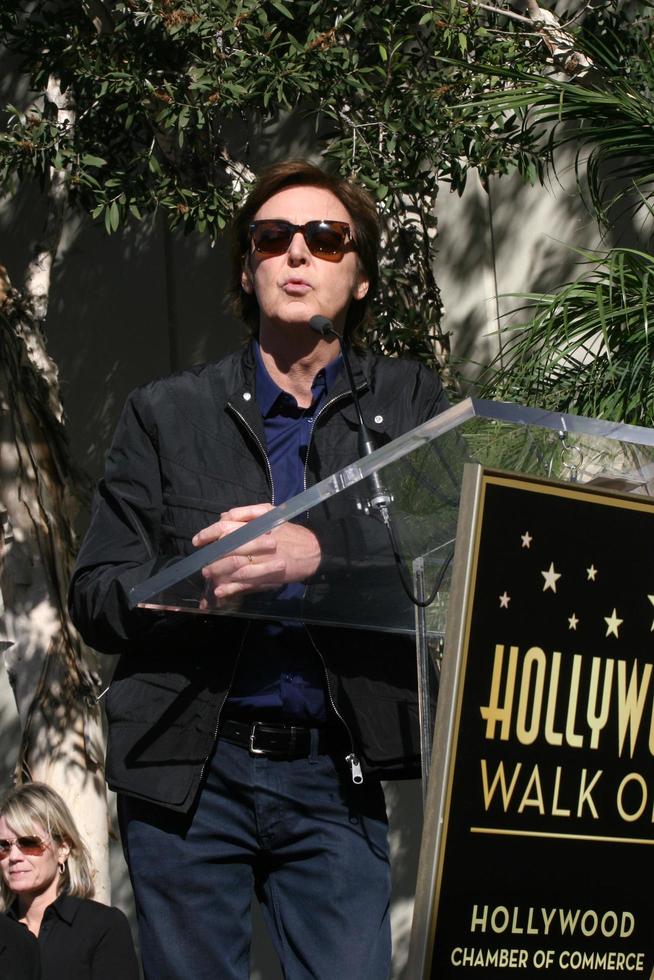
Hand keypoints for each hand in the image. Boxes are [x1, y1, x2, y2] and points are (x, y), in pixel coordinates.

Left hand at [192, 503, 320, 598]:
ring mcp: (264, 560)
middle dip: (211, 557)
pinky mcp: (269, 576)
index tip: (198, 541)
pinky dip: (232, 588)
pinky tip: (221, 591)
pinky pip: (246, 583)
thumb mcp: (271, 514)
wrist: (315, 551)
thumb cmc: (291, 532)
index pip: (226, 526)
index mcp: (258, 524)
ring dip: (218, 572)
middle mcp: (259, 540)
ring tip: (208, 576)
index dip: (208, 534)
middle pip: (227, 547)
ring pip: (234, 565)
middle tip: (202, 564)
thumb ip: (246, 513)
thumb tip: (223, 516)